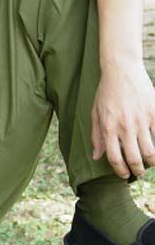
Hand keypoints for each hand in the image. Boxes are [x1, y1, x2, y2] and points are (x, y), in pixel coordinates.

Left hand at [91, 59, 154, 177]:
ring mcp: (141, 120)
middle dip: (137, 171)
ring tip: (149, 162)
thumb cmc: (106, 92)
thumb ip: (96, 136)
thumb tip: (97, 157)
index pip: (114, 158)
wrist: (121, 70)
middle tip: (138, 172)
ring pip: (150, 152)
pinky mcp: (154, 113)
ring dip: (150, 162)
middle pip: (134, 159)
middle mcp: (125, 126)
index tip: (123, 174)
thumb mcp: (95, 112)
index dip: (120, 171)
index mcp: (108, 127)